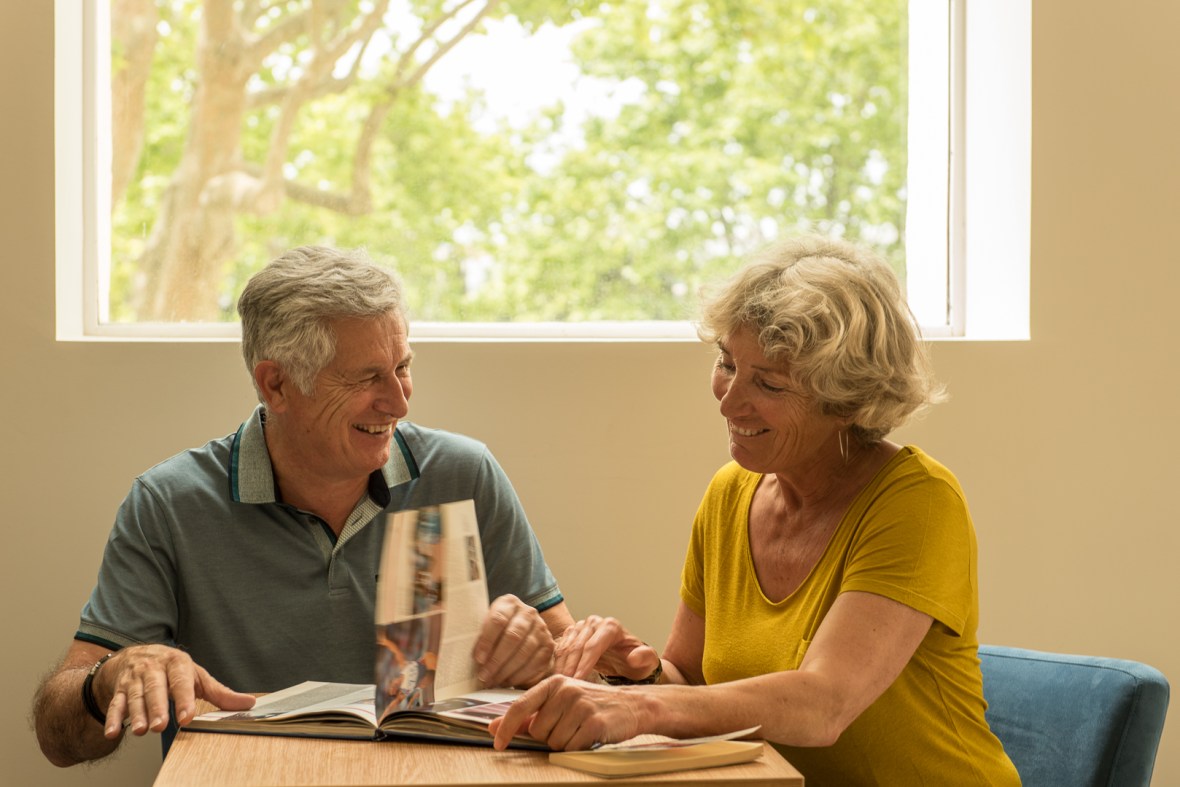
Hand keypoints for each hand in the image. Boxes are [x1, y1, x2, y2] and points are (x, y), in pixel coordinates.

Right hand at [94, 644, 254, 738]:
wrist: (135, 655)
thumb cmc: (172, 669)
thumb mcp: (197, 676)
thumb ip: (220, 692)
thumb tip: (249, 703)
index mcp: (177, 663)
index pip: (181, 681)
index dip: (184, 699)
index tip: (187, 717)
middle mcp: (154, 669)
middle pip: (155, 689)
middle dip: (158, 707)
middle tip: (161, 726)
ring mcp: (135, 679)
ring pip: (135, 698)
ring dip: (137, 715)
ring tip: (142, 730)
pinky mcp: (119, 690)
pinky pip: (115, 704)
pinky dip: (113, 718)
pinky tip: (113, 733)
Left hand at [474, 594, 554, 687]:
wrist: (523, 637)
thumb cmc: (496, 634)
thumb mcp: (485, 627)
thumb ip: (476, 633)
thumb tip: (456, 644)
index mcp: (509, 603)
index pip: (498, 619)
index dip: (487, 640)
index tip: (478, 659)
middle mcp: (528, 613)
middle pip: (512, 636)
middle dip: (496, 660)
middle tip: (483, 676)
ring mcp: (541, 629)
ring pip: (524, 652)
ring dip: (506, 670)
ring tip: (492, 681)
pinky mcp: (548, 646)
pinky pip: (534, 663)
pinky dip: (519, 675)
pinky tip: (506, 682)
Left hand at [489, 674, 642, 750]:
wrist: (631, 705)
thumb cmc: (591, 704)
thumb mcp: (559, 703)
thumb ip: (527, 715)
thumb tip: (493, 727)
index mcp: (553, 682)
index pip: (520, 706)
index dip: (506, 727)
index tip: (497, 743)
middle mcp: (566, 690)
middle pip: (538, 731)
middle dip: (550, 736)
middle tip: (569, 726)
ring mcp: (581, 705)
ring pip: (554, 742)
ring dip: (566, 743)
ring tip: (581, 729)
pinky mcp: (594, 723)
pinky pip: (572, 748)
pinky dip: (578, 748)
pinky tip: (590, 735)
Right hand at [553, 615, 659, 681]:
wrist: (629, 661)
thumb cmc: (639, 662)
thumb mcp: (648, 661)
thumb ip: (645, 657)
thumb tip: (633, 658)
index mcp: (611, 626)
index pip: (593, 645)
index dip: (584, 664)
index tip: (578, 681)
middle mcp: (594, 623)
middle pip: (577, 646)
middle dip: (570, 668)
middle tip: (565, 688)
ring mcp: (581, 627)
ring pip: (565, 647)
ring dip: (561, 667)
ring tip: (558, 686)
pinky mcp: (572, 635)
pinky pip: (560, 649)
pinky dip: (557, 664)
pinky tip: (555, 679)